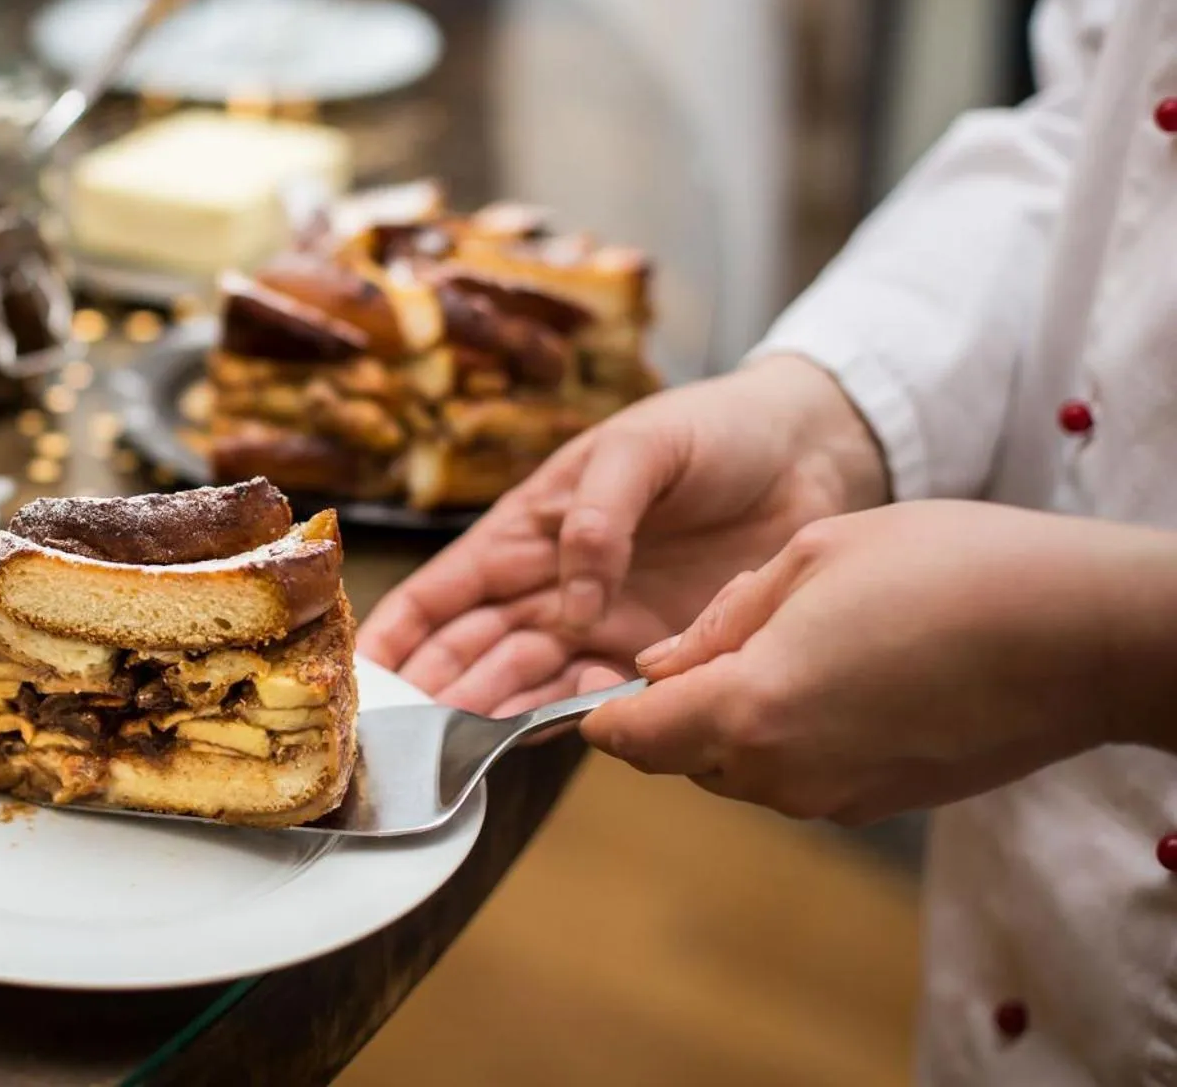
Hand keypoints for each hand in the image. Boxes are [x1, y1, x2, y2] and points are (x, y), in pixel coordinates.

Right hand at [358, 356, 886, 716]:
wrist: (813, 454)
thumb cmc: (715, 431)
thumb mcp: (642, 447)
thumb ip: (599, 517)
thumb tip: (571, 602)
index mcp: (531, 526)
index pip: (446, 587)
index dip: (401, 629)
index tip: (365, 672)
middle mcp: (553, 583)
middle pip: (471, 647)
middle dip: (431, 688)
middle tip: (398, 733)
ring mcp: (601, 623)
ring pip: (520, 681)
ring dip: (484, 713)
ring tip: (448, 748)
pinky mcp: (656, 653)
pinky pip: (594, 697)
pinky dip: (559, 720)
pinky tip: (525, 742)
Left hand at [581, 501, 1176, 824]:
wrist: (1083, 635)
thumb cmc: (951, 570)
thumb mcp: (813, 556)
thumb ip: (722, 618)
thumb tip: (662, 663)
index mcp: (749, 707)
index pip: (632, 736)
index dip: (602, 712)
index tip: (589, 684)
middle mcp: (782, 772)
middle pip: (681, 757)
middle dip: (669, 708)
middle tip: (696, 642)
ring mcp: (835, 797)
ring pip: (738, 768)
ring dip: (731, 719)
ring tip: (781, 641)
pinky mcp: (880, 803)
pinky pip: (797, 774)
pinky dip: (788, 733)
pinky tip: (835, 672)